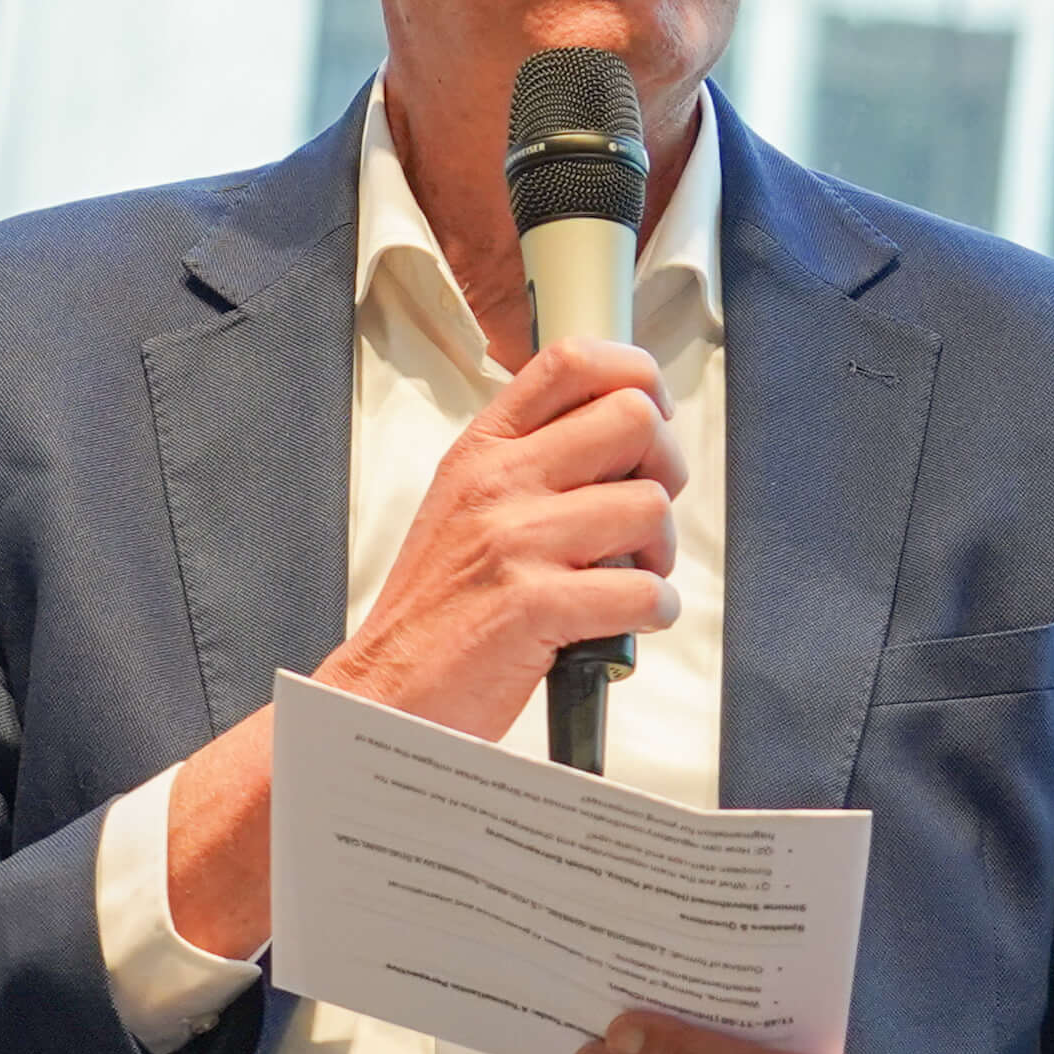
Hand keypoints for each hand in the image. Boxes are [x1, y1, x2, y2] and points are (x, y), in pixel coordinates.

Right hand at [322, 338, 682, 743]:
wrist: (388, 692)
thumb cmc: (437, 609)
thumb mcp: (466, 506)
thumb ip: (533, 463)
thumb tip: (623, 437)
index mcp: (483, 450)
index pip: (570, 361)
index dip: (634, 374)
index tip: (651, 408)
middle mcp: (497, 482)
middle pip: (632, 418)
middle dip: (665, 467)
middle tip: (644, 515)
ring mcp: (514, 540)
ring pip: (649, 505)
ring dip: (660, 553)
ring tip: (631, 579)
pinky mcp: (533, 604)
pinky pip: (642, 590)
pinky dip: (655, 611)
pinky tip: (626, 623)